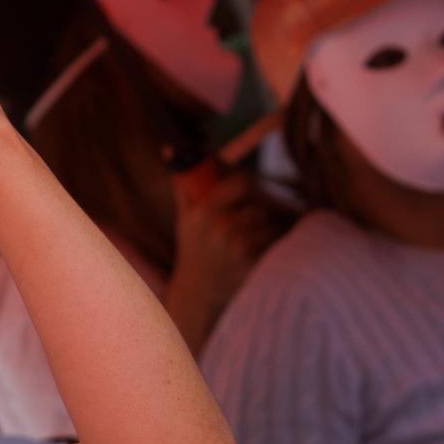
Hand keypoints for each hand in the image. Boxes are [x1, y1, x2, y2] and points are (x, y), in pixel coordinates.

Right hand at [165, 168, 287, 352]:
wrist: (198, 294)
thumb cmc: (192, 250)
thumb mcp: (184, 218)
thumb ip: (183, 185)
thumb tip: (169, 149)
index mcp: (204, 212)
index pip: (242, 184)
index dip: (247, 186)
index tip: (246, 192)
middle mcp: (221, 229)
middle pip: (258, 207)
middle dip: (257, 213)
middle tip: (250, 221)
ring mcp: (238, 249)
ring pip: (269, 227)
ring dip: (266, 232)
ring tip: (253, 240)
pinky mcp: (253, 267)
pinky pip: (274, 248)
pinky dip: (271, 250)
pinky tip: (258, 256)